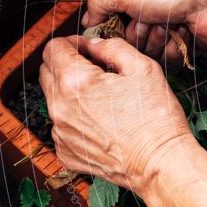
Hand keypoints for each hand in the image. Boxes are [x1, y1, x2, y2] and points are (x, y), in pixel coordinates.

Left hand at [39, 35, 191, 197]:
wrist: (159, 164)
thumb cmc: (156, 118)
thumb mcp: (144, 68)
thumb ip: (113, 47)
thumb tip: (95, 45)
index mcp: (75, 82)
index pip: (54, 48)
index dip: (73, 42)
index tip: (90, 49)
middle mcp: (60, 108)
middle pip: (47, 72)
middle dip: (67, 64)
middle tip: (97, 70)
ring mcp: (61, 133)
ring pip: (54, 99)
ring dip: (71, 92)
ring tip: (104, 98)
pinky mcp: (67, 152)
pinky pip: (62, 126)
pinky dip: (76, 118)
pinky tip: (103, 122)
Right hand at [82, 0, 206, 63]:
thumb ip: (98, 4)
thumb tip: (86, 20)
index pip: (107, 22)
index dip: (111, 28)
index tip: (114, 26)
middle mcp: (147, 10)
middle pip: (126, 42)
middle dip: (138, 34)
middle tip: (150, 19)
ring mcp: (165, 28)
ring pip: (146, 54)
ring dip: (158, 40)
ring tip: (171, 23)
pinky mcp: (182, 45)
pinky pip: (167, 61)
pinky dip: (175, 48)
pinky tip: (184, 32)